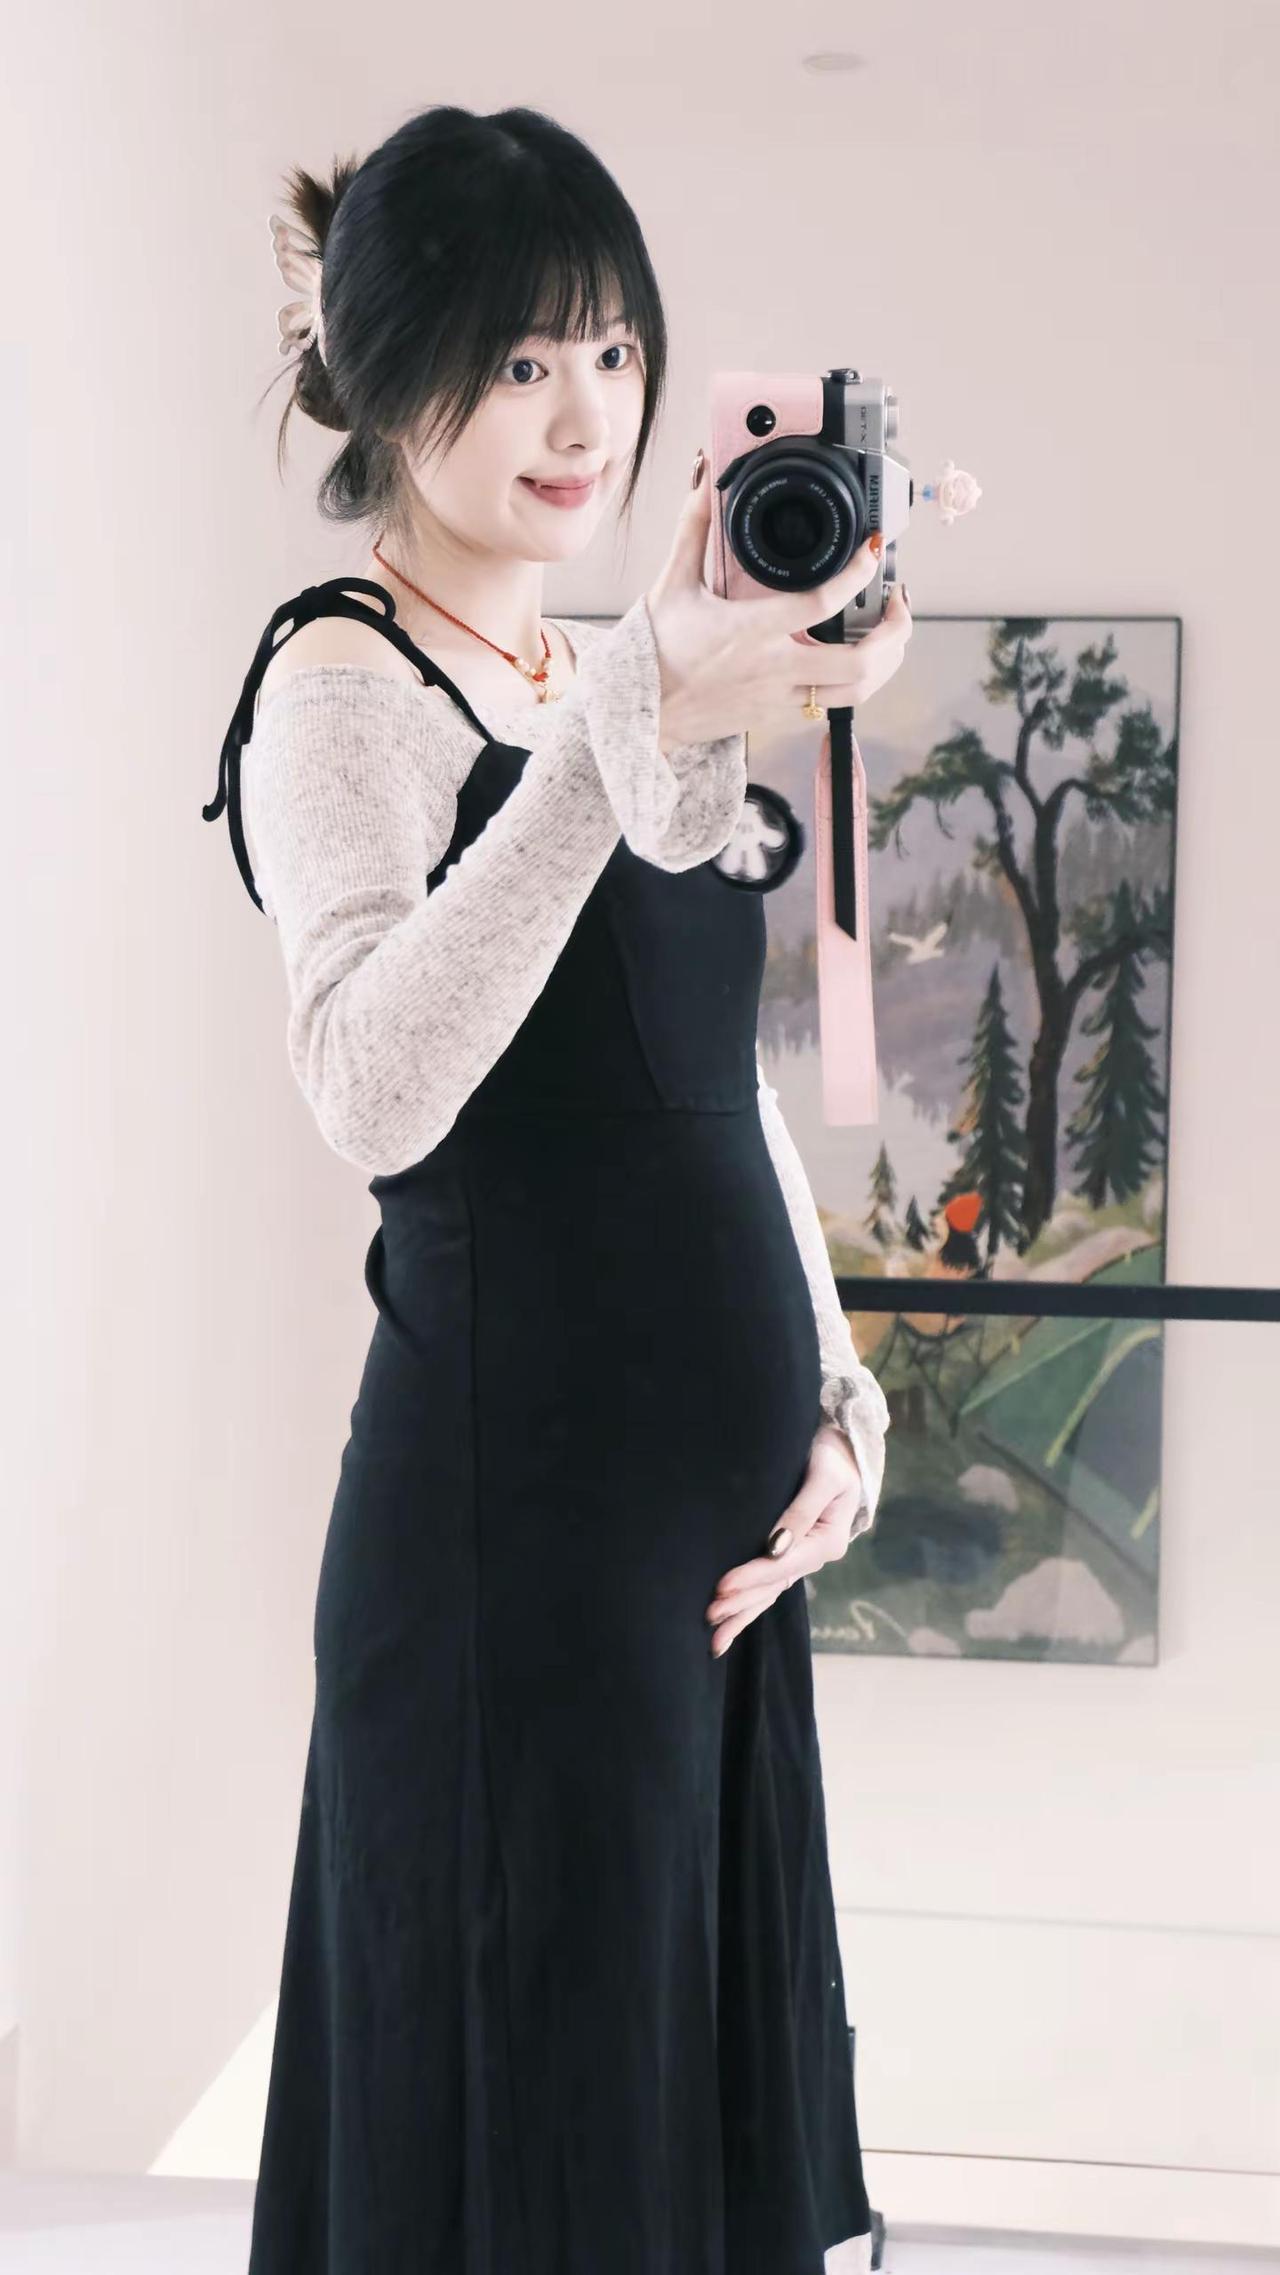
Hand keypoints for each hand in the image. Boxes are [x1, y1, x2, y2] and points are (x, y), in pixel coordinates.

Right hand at [645, 451, 913, 750]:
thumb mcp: (673, 584)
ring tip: (892, 634)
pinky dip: (858, 681)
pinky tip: (859, 658)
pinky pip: (832, 705)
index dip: (856, 576)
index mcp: (749, 632)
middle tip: (899, 603)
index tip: (872, 549)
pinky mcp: (778, 716)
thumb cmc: (655, 651)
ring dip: (886, 663)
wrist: (642, 713)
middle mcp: (773, 669)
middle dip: (894, 633)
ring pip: (856, 692)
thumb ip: (694, 528)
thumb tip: (704, 478)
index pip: (820, 605)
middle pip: (858, 664)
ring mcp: (779, 698)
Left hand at [704, 1425, 863, 1655]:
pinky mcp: (792, 1553)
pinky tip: (731, 1623)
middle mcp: (816, 1556)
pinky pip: (770, 1584)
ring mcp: (804, 1558)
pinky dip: (750, 1604)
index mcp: (827, 1541)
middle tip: (709, 1616)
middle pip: (774, 1586)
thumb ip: (801, 1510)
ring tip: (715, 1639)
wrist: (845, 1449)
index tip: (721, 1587)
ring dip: (743, 1614)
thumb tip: (775, 1545)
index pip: (783, 1565)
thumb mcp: (824, 1476)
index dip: (751, 1577)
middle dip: (741, 1604)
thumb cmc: (833, 1456)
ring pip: (770, 1592)